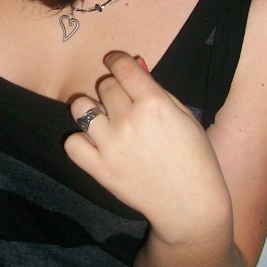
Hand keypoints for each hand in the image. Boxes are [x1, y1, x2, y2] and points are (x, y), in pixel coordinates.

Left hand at [64, 52, 231, 243]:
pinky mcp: (98, 168)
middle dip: (113, 90)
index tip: (115, 61)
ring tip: (105, 121)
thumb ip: (157, 90)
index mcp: (154, 104)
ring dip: (92, 110)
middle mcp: (129, 121)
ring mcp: (110, 145)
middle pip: (105, 86)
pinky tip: (95, 143)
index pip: (123, 67)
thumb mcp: (184, 116)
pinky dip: (80, 140)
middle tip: (124, 104)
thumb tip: (135, 64)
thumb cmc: (194, 158)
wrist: (189, 205)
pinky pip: (71, 142)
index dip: (117, 60)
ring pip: (81, 108)